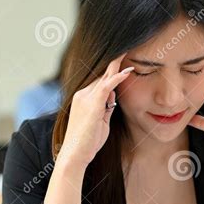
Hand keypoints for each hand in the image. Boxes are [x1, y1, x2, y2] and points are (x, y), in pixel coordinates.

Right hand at [59, 53, 133, 168]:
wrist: (75, 155)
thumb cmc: (87, 143)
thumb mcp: (100, 122)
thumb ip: (106, 108)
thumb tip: (113, 97)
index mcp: (83, 98)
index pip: (100, 81)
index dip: (111, 71)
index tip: (122, 60)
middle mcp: (82, 94)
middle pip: (102, 75)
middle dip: (114, 63)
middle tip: (127, 48)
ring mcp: (86, 98)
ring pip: (104, 77)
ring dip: (117, 65)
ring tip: (128, 50)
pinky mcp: (91, 104)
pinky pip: (107, 86)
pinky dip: (117, 77)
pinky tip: (128, 70)